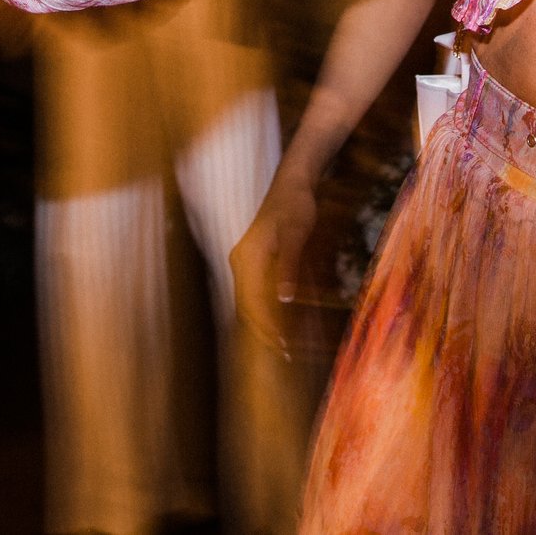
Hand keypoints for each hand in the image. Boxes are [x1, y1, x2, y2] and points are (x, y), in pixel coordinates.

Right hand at [229, 168, 318, 355]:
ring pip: (250, 302)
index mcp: (246, 258)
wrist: (292, 182)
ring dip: (266, 323)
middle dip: (264, 331)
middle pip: (246, 306)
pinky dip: (268, 310)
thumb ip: (288, 266)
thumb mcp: (295, 234)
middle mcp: (240, 263)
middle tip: (285, 352)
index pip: (251, 302)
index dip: (266, 326)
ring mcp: (245, 263)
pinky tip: (284, 320)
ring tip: (284, 343)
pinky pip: (257, 293)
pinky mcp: (254, 262)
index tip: (282, 344)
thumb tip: (284, 299)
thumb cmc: (295, 205)